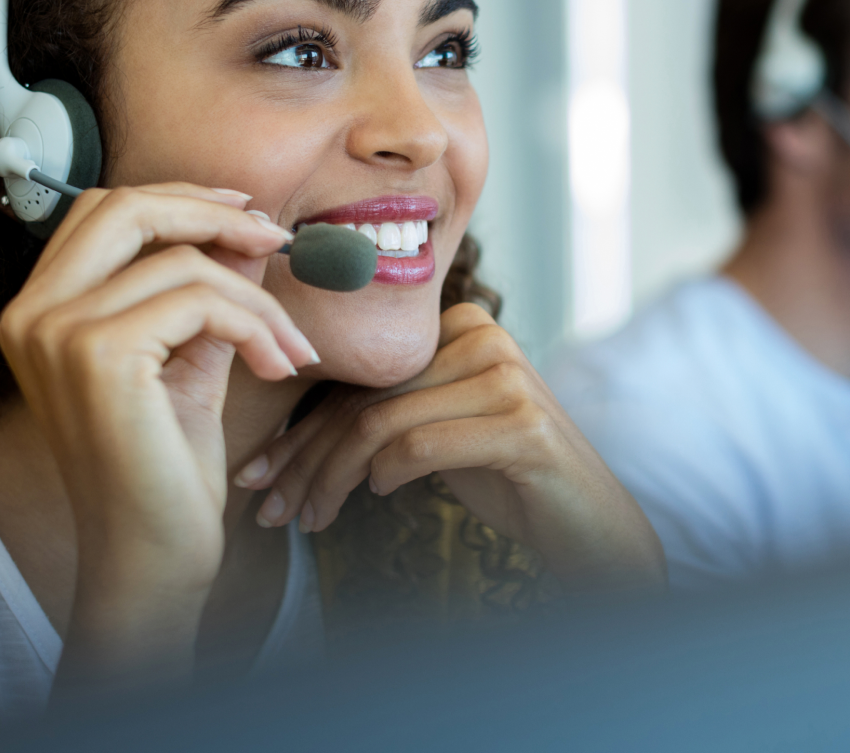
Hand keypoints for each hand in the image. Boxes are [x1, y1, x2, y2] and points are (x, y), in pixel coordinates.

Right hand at [0, 184, 319, 693]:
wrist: (151, 555)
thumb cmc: (165, 467)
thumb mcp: (189, 360)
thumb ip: (207, 292)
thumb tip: (249, 231)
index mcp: (38, 311)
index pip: (104, 211)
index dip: (179, 200)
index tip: (246, 218)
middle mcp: (31, 314)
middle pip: (125, 206)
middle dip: (212, 213)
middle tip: (276, 241)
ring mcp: (57, 332)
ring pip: (183, 262)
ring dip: (257, 299)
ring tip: (291, 347)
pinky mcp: (98, 355)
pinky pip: (202, 301)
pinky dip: (256, 326)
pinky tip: (278, 367)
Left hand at [235, 304, 665, 595]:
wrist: (591, 523)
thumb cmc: (508, 477)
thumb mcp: (441, 431)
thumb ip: (391, 412)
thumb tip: (294, 438)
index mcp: (461, 326)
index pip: (361, 378)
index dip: (300, 428)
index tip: (258, 473)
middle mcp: (485, 337)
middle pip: (365, 399)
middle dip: (304, 459)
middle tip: (265, 506)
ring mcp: (507, 377)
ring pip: (382, 423)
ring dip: (331, 479)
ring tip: (306, 520)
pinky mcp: (521, 423)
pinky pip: (420, 445)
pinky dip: (386, 475)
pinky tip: (376, 497)